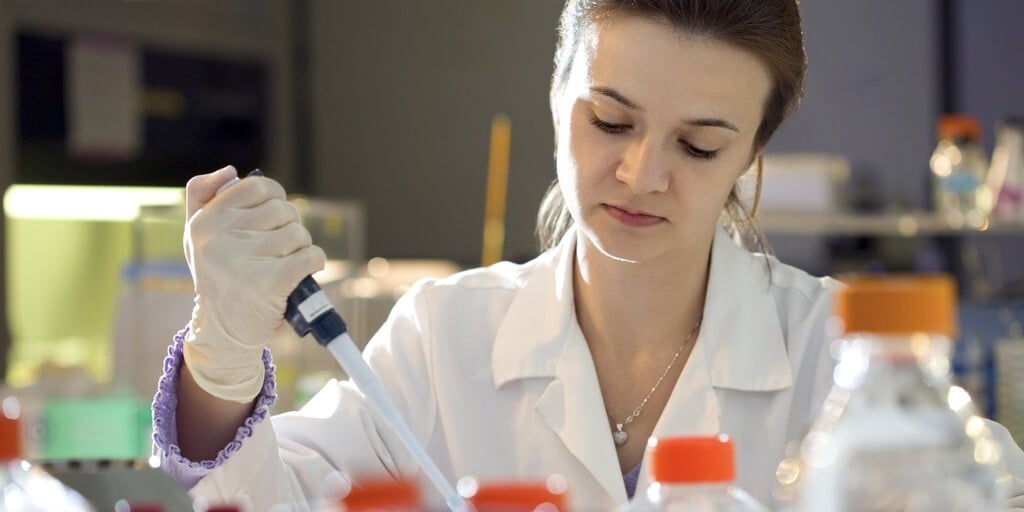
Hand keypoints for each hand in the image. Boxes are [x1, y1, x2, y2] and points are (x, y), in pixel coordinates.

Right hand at [181, 166, 325, 401]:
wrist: (223, 332)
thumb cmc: (217, 277)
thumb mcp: (197, 236)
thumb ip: (202, 196)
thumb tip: (230, 171)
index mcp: (205, 222)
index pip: (257, 186)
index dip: (274, 197)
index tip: (273, 216)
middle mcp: (220, 239)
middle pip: (282, 210)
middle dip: (289, 226)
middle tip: (279, 247)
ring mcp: (245, 261)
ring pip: (299, 233)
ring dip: (301, 247)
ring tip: (285, 263)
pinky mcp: (272, 283)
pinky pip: (311, 256)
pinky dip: (314, 262)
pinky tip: (302, 272)